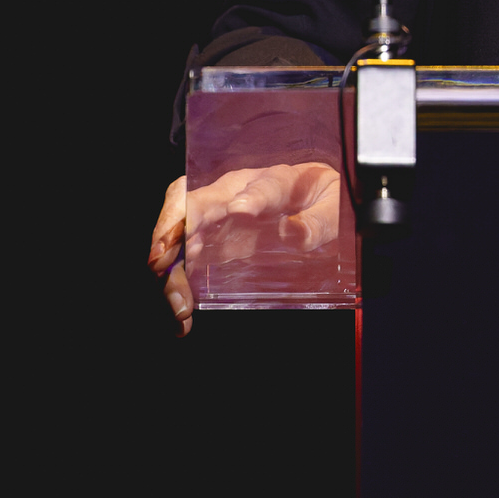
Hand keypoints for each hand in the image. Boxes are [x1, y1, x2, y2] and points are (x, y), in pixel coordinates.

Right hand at [147, 165, 341, 336]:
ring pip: (181, 237)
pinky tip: (182, 316)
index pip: (258, 185)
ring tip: (179, 305)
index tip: (241, 209)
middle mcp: (234, 196)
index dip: (250, 196)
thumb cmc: (323, 199)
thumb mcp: (334, 206)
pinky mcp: (214, 248)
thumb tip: (294, 231)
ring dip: (171, 271)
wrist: (316, 206)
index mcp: (272, 181)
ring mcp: (219, 223)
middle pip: (194, 205)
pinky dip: (179, 288)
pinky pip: (186, 264)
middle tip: (164, 265)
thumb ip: (320, 220)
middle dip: (172, 231)